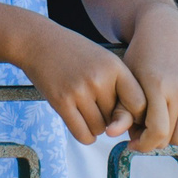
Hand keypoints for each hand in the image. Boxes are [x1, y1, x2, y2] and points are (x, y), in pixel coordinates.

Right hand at [18, 19, 146, 145]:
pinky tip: (81, 124)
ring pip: (100, 129)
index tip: (128, 115)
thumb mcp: (103, 59)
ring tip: (87, 111)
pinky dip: (85, 136)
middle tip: (97, 106)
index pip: (139, 103)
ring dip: (96, 127)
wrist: (38, 41)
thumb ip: (118, 86)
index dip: (136, 115)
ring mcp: (79, 91)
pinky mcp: (61, 102)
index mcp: (114, 66)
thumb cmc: (74, 53)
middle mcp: (99, 79)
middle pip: (117, 118)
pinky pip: (83, 134)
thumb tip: (128, 125)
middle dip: (110, 117)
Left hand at [118, 4, 177, 153]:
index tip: (131, 143)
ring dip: (169, 139)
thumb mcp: (126, 79)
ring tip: (155, 126)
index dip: (143, 144)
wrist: (166, 33)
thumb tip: (112, 134)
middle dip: (152, 141)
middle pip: (170, 138)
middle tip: (140, 131)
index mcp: (158, 86)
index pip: (158, 131)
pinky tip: (170, 124)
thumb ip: (122, 109)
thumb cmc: (140, 57)